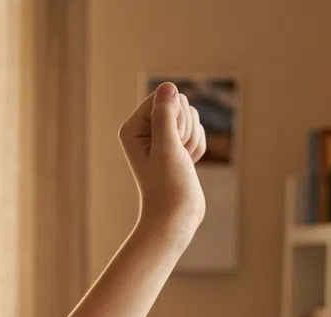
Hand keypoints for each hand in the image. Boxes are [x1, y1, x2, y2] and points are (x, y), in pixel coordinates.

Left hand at [122, 82, 206, 244]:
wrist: (175, 216)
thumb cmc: (168, 186)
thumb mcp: (167, 146)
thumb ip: (165, 115)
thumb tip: (168, 87)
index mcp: (133, 127)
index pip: (164, 97)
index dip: (176, 117)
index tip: (170, 143)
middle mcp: (144, 130)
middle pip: (180, 104)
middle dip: (185, 129)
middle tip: (176, 154)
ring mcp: (161, 137)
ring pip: (191, 117)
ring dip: (192, 140)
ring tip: (181, 161)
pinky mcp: (175, 145)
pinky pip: (197, 131)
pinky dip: (197, 148)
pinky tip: (187, 164)